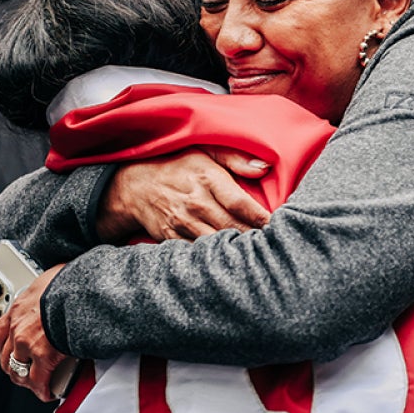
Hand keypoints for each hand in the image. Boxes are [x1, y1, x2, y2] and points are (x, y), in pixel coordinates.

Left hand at [0, 265, 67, 401]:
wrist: (78, 291)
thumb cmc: (70, 281)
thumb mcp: (52, 279)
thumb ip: (49, 291)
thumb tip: (61, 288)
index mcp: (19, 308)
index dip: (2, 348)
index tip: (9, 352)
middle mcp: (17, 327)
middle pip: (5, 358)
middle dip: (13, 368)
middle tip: (24, 372)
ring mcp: (27, 344)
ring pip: (18, 371)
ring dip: (25, 380)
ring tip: (36, 384)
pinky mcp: (44, 356)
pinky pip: (40, 381)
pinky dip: (44, 389)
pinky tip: (49, 393)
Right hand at [96, 147, 271, 241]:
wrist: (135, 185)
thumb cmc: (178, 165)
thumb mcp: (205, 150)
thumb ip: (235, 158)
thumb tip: (264, 167)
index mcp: (206, 177)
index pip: (239, 202)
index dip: (261, 217)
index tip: (278, 226)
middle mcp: (195, 201)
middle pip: (232, 227)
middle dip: (254, 238)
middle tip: (275, 245)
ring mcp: (182, 222)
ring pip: (216, 242)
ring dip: (237, 251)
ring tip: (258, 257)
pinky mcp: (172, 238)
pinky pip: (198, 252)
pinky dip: (215, 258)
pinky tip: (232, 262)